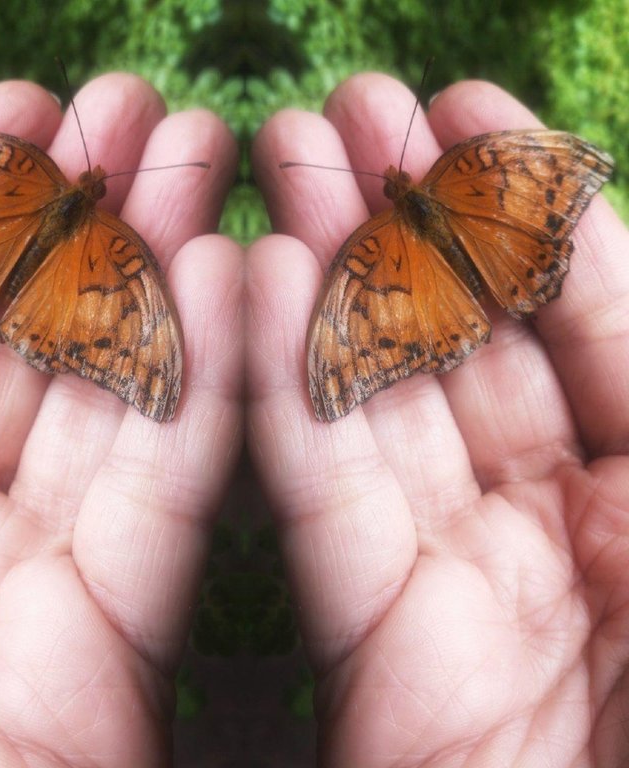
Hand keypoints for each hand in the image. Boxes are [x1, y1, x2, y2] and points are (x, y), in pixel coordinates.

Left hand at [0, 75, 241, 764]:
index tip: (28, 107)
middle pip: (22, 341)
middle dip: (83, 215)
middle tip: (140, 113)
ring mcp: (27, 573)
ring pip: (109, 400)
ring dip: (159, 277)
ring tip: (199, 161)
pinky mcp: (110, 637)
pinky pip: (163, 493)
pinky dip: (201, 391)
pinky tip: (232, 284)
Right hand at [248, 73, 628, 764]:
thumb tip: (609, 237)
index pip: (587, 312)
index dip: (523, 206)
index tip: (460, 105)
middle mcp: (561, 514)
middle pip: (467, 338)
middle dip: (406, 215)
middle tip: (348, 111)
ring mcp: (462, 571)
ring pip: (381, 398)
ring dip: (331, 275)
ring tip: (288, 159)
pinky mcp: (378, 635)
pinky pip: (325, 494)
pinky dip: (290, 393)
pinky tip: (260, 286)